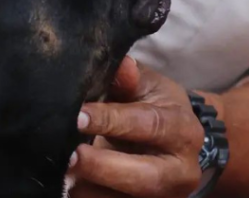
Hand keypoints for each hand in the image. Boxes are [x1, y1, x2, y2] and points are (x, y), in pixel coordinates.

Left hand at [70, 57, 203, 197]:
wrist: (176, 142)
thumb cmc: (156, 105)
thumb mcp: (150, 85)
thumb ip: (131, 77)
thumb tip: (121, 64)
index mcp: (183, 130)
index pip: (148, 125)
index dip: (112, 121)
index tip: (79, 116)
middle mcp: (181, 170)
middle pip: (144, 177)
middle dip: (103, 167)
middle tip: (69, 156)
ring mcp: (165, 197)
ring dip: (91, 187)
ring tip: (64, 171)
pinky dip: (90, 196)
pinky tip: (70, 183)